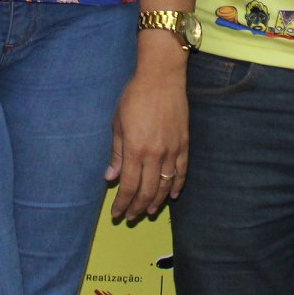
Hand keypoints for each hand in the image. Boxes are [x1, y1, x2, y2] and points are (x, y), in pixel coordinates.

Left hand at [105, 62, 186, 222]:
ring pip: (165, 185)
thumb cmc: (134, 96)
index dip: (122, 203)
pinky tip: (172, 196)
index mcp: (134, 149)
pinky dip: (177, 186)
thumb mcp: (118, 123)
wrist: (162, 77)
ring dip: (156, 201)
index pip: (127, 186)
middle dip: (137, 207)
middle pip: (146, 190)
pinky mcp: (184, 143)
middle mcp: (154, 154)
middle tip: (130, 217)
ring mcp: (172, 150)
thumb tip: (109, 177)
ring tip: (148, 211)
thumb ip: (116, 152)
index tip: (117, 213)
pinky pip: (182, 171)